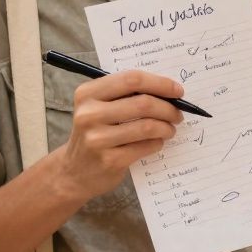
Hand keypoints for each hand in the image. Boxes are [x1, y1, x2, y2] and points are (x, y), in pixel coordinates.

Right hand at [53, 70, 184, 200]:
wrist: (74, 172)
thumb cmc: (95, 133)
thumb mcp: (99, 108)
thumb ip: (125, 95)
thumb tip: (168, 91)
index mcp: (87, 94)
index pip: (131, 80)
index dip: (160, 83)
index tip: (177, 91)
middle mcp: (89, 114)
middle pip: (143, 103)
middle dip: (168, 108)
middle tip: (178, 114)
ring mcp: (98, 139)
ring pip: (147, 126)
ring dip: (166, 127)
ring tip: (169, 129)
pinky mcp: (110, 160)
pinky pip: (145, 146)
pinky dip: (157, 143)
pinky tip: (157, 142)